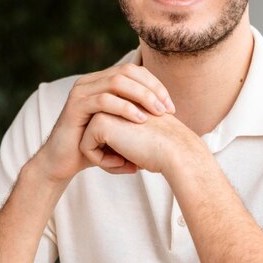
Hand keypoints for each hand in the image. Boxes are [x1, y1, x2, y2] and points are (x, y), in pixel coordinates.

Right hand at [33, 64, 174, 182]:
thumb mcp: (120, 128)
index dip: (155, 85)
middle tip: (166, 110)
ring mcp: (81, 91)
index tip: (171, 107)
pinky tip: (139, 120)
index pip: (134, 71)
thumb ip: (138, 115)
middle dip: (151, 89)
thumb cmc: (95, 147)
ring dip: (141, 96)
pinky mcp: (75, 105)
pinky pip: (103, 100)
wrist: (63, 162)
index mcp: (102, 82)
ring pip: (117, 82)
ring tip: (157, 114)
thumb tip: (168, 111)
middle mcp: (90, 81)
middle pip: (127, 72)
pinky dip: (124, 108)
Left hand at [79, 111, 200, 175]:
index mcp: (123, 100)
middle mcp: (113, 99)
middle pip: (96, 135)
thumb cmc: (162, 149)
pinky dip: (102, 161)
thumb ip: (120, 133)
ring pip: (88, 141)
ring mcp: (105, 108)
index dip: (118, 151)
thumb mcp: (139, 135)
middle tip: (133, 162)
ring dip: (105, 158)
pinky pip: (86, 148)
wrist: (176, 151)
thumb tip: (100, 145)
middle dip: (110, 154)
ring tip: (128, 163)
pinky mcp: (99, 121)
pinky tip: (124, 162)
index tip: (138, 157)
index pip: (106, 132)